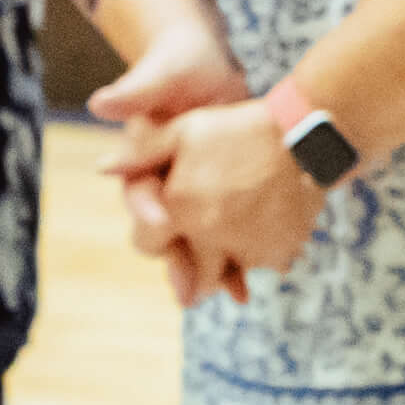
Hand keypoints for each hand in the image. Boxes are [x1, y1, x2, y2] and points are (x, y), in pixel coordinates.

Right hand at [87, 22, 253, 304]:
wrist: (207, 68)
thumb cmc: (178, 66)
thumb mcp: (162, 74)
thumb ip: (137, 92)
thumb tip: (99, 103)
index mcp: (140, 162)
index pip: (139, 194)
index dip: (148, 209)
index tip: (161, 220)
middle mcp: (163, 186)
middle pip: (164, 233)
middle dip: (179, 259)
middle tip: (190, 287)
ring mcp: (192, 197)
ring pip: (194, 243)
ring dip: (211, 270)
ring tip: (231, 292)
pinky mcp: (218, 201)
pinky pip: (224, 237)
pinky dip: (237, 261)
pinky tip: (251, 284)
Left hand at [148, 101, 325, 284]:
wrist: (303, 135)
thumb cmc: (237, 128)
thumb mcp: (184, 130)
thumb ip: (141, 153)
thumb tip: (102, 168)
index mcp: (179, 208)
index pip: (147, 245)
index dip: (152, 234)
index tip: (164, 223)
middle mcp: (209, 236)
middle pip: (188, 277)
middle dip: (189, 269)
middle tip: (195, 260)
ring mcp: (245, 248)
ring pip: (225, 275)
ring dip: (224, 265)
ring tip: (228, 242)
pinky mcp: (277, 252)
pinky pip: (260, 268)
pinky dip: (258, 257)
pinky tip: (260, 233)